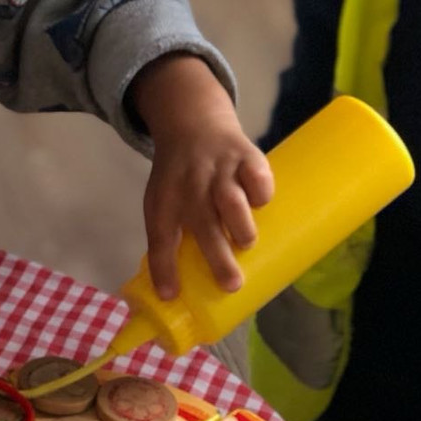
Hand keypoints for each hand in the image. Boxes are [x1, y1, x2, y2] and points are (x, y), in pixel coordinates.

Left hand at [130, 54, 274, 298]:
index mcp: (164, 200)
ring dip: (240, 225)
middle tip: (232, 285)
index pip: (158, 236)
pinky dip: (261, 191)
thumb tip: (170, 294)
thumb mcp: (161, 203)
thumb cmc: (178, 178)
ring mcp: (218, 169)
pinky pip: (256, 175)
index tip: (171, 295)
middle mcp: (189, 185)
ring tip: (246, 244)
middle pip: (201, 224)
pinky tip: (262, 202)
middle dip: (216, 257)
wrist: (192, 125)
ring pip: (230, 199)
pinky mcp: (245, 155)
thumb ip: (166, 242)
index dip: (163, 267)